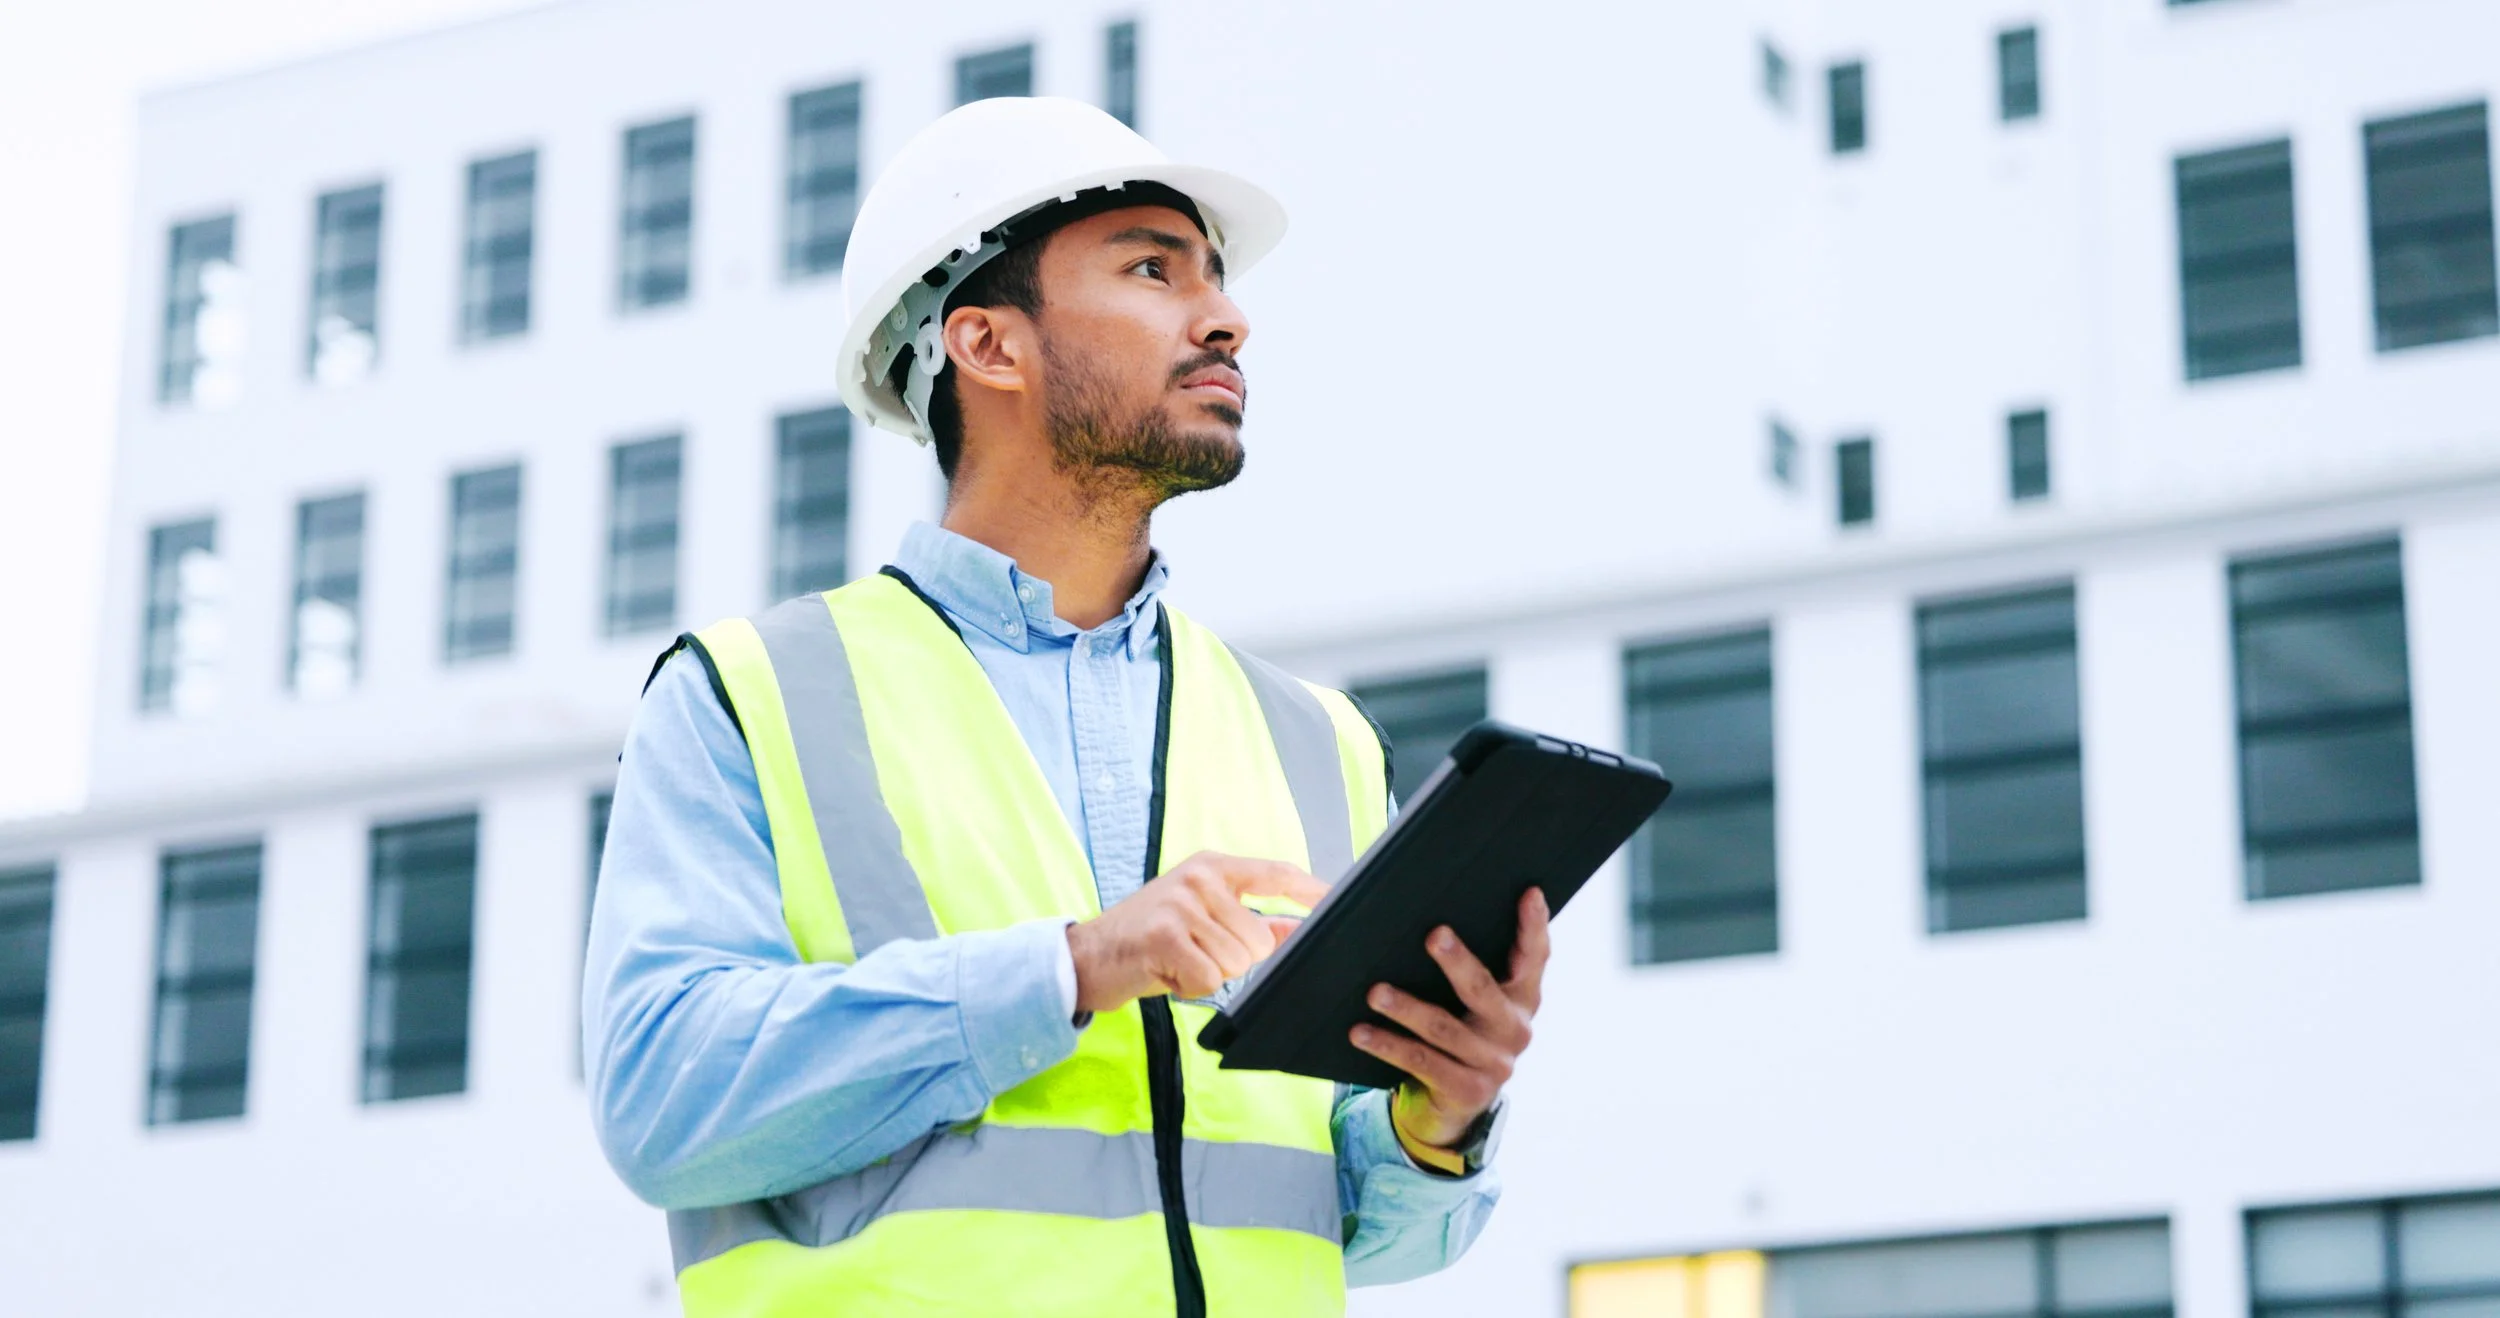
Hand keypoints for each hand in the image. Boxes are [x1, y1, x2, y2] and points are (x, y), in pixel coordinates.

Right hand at [1066, 850, 1328, 1013]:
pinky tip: (1167, 973)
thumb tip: (1299, 929)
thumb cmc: (1148, 939)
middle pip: (1259, 939)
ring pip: (1237, 962)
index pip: (1275, 873)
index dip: (1309, 889)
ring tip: (1178, 961)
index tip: (1334, 900)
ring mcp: (1182, 904)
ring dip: (1210, 974)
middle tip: (1194, 954)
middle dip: (1233, 960)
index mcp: (1212, 867)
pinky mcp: (1166, 936)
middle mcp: (1199, 878)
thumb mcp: (1201, 917)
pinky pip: (1209, 979)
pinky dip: (1191, 987)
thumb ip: (1250, 920)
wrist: (1086, 956)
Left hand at [1352, 886, 1549, 1150]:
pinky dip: (1388, 1045)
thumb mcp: (1471, 1000)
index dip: (1534, 925)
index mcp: (1522, 997)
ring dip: (1406, 1008)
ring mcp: (1494, 1063)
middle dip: (1457, 961)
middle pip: (1483, 989)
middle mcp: (1515, 1029)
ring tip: (1374, 992)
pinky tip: (1361, 1032)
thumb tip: (1409, 913)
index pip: (1535, 956)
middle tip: (1433, 935)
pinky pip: (1421, 1061)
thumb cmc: (1459, 1030)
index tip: (1529, 893)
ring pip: (1444, 1029)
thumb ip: (1463, 960)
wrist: (1455, 1104)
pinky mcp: (1467, 1090)